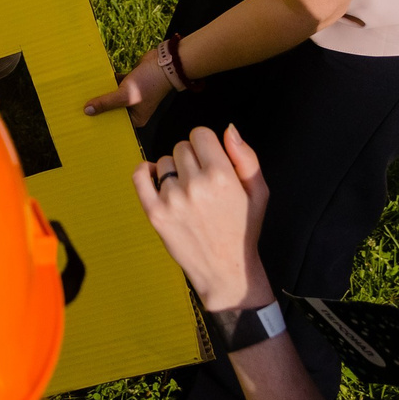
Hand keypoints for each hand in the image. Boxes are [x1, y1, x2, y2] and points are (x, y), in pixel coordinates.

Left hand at [84, 46, 170, 126]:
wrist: (164, 63)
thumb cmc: (148, 83)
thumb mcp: (125, 95)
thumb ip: (106, 103)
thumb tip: (87, 111)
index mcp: (136, 118)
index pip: (114, 123)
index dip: (100, 122)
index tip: (84, 121)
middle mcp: (134, 108)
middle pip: (111, 109)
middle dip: (98, 106)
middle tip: (78, 107)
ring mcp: (132, 95)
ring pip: (111, 96)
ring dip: (101, 93)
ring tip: (82, 93)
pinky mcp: (130, 82)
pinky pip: (114, 84)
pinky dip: (106, 81)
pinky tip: (93, 79)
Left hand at [135, 125, 273, 310]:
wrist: (227, 270)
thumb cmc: (243, 229)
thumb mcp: (258, 192)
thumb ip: (245, 157)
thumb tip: (229, 129)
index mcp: (221, 176)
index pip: (200, 134)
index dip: (206, 146)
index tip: (211, 161)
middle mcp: (195, 186)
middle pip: (181, 147)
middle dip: (191, 159)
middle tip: (202, 183)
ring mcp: (172, 200)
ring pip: (163, 162)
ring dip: (174, 172)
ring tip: (188, 194)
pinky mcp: (155, 213)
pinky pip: (140, 176)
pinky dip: (145, 172)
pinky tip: (156, 179)